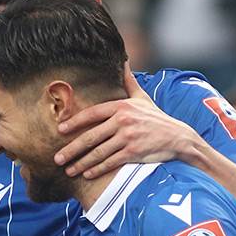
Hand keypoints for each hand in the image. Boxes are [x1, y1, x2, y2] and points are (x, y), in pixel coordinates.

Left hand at [55, 64, 201, 178]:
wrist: (178, 137)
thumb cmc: (156, 118)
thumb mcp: (142, 97)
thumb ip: (129, 81)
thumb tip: (124, 60)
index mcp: (121, 106)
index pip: (92, 114)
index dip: (74, 122)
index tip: (60, 130)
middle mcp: (123, 121)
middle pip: (91, 136)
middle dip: (72, 149)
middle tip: (57, 158)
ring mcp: (128, 137)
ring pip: (98, 152)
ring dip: (81, 163)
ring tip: (68, 170)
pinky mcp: (134, 152)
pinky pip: (110, 162)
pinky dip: (97, 169)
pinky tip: (87, 174)